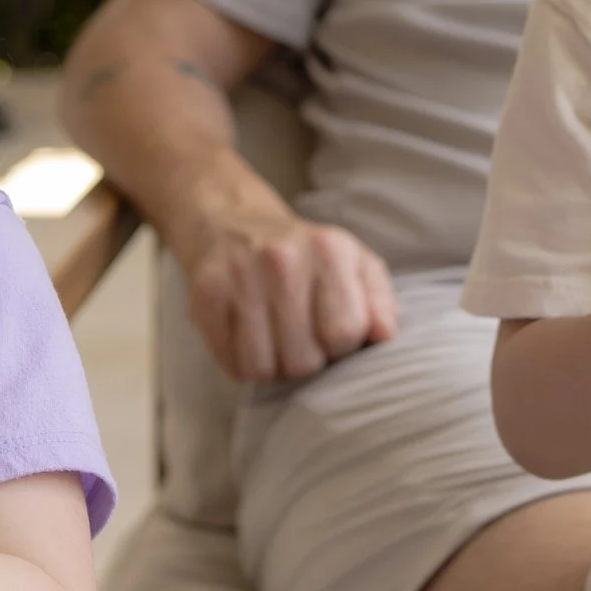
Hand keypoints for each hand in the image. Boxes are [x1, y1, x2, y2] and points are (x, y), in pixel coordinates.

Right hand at [185, 209, 396, 381]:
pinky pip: (230, 364)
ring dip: (272, 365)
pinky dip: (241, 363)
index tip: (330, 331)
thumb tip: (386, 337)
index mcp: (329, 250)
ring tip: (275, 340)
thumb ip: (379, 301)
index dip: (341, 345)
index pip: (345, 333)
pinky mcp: (204, 294)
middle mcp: (282, 259)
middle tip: (300, 337)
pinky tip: (248, 337)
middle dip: (306, 359)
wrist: (234, 222)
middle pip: (303, 360)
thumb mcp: (354, 264)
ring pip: (263, 368)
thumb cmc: (305, 256)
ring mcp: (239, 276)